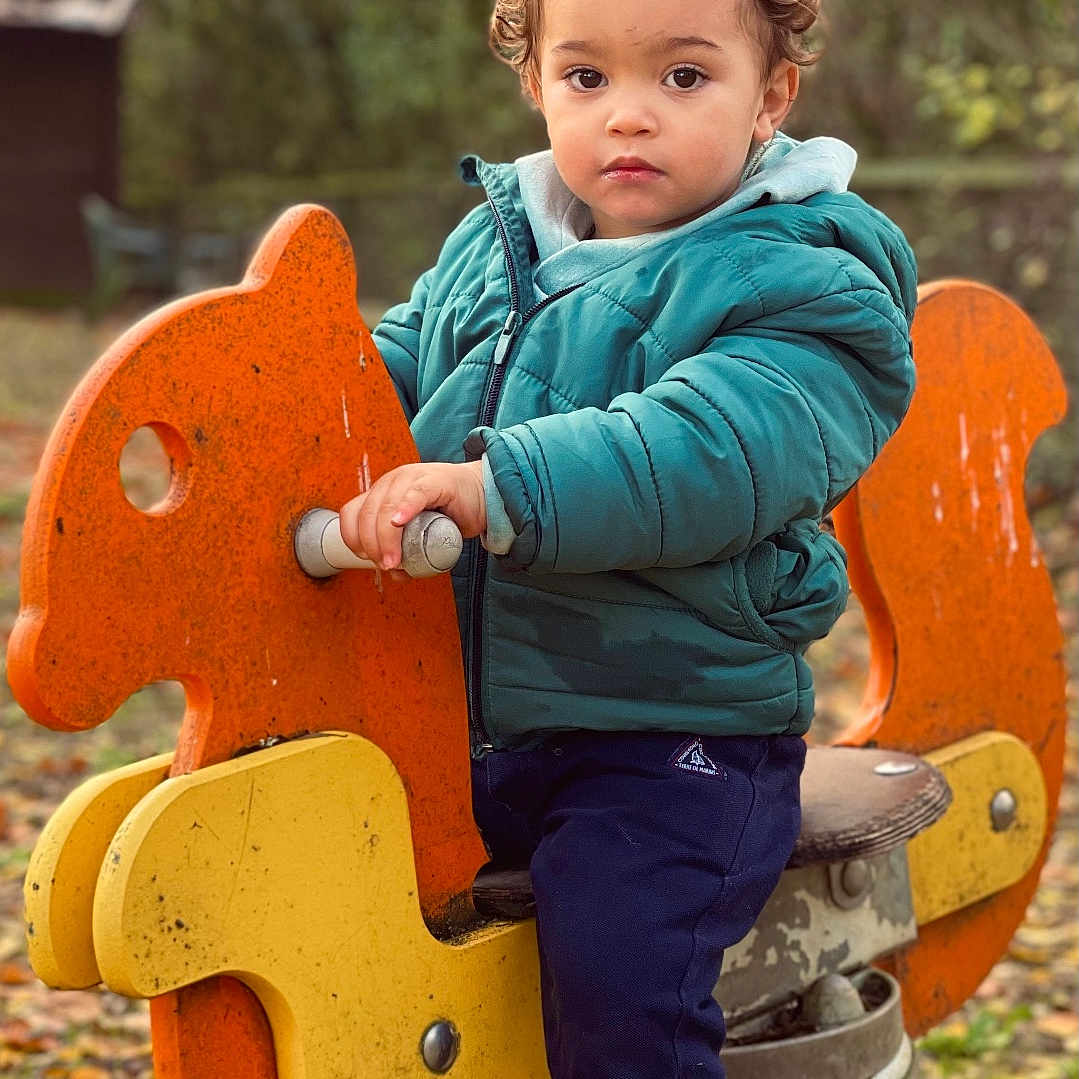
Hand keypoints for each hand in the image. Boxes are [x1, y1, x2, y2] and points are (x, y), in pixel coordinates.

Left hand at [338, 460, 485, 572]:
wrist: (482, 495)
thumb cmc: (451, 512)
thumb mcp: (419, 533)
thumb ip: (405, 552)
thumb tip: (394, 574)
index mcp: (383, 492)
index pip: (352, 513)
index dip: (352, 538)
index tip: (365, 557)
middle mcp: (393, 482)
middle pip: (368, 514)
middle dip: (372, 545)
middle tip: (385, 564)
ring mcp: (412, 478)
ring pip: (386, 508)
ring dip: (386, 538)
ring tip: (395, 560)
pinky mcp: (435, 482)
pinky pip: (415, 494)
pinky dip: (404, 508)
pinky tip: (399, 521)